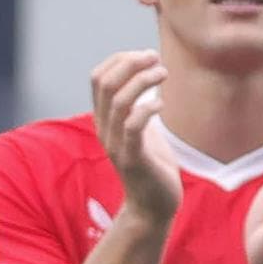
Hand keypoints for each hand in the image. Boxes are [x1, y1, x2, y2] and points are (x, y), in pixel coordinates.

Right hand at [89, 51, 179, 225]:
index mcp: (104, 119)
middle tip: (156, 59)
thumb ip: (139, 105)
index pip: (98, 77)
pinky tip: (161, 104)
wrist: (153, 206)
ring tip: (163, 73)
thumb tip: (147, 76)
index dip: (121, 59)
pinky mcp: (132, 158)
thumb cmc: (152, 165)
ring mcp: (116, 144)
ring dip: (143, 80)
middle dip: (131, 63)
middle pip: (105, 83)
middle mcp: (104, 129)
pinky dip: (147, 108)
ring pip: (119, 100)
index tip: (147, 57)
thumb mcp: (142, 129)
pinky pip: (133, 126)